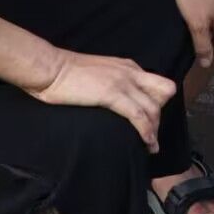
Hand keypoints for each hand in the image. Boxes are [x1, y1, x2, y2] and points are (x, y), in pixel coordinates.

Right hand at [34, 48, 176, 150]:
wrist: (49, 68)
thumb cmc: (64, 74)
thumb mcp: (98, 74)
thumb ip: (111, 83)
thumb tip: (113, 100)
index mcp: (128, 67)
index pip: (157, 84)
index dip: (157, 104)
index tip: (150, 121)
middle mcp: (131, 72)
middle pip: (163, 93)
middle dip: (159, 116)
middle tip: (151, 135)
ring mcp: (123, 82)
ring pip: (153, 108)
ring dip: (155, 129)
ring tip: (151, 147)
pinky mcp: (113, 94)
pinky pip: (139, 116)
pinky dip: (146, 131)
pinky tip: (146, 143)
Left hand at [172, 0, 213, 72]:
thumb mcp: (197, 25)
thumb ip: (203, 44)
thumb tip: (207, 63)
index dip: (213, 53)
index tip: (200, 58)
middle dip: (211, 39)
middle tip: (195, 45)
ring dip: (208, 25)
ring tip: (192, 28)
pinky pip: (212, 5)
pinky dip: (204, 12)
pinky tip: (193, 10)